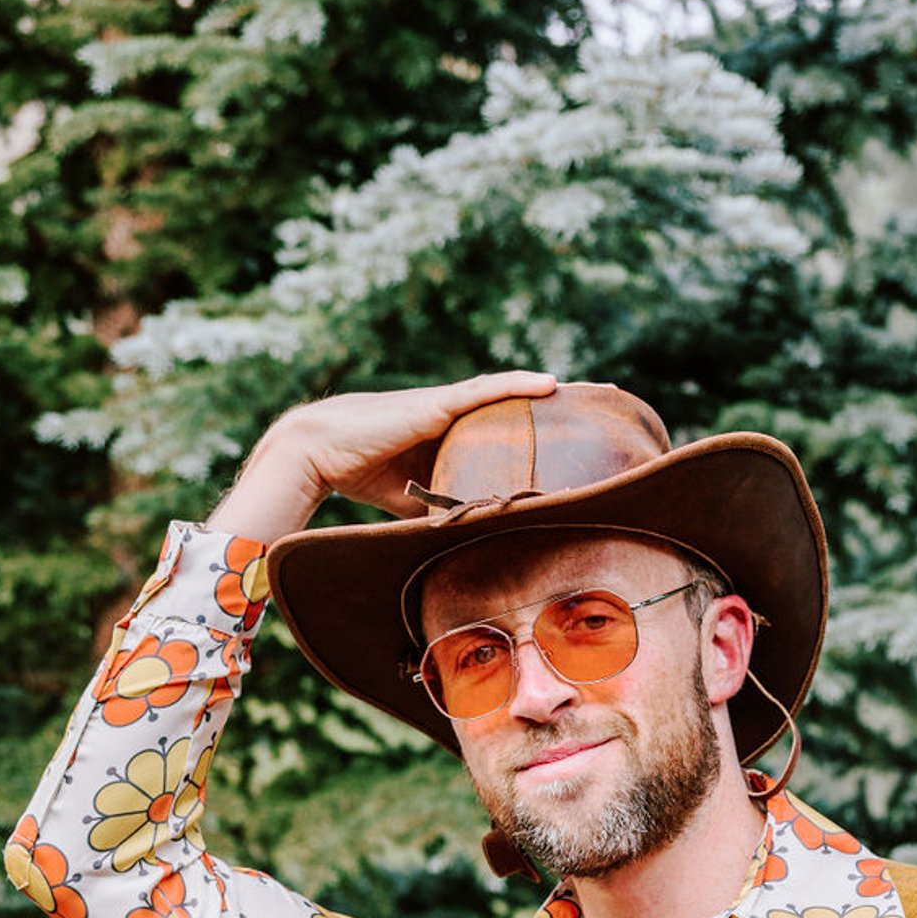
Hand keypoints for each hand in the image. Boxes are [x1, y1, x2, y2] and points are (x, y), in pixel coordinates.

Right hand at [210, 369, 558, 544]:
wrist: (320, 450)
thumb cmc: (357, 471)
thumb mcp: (409, 499)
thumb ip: (438, 507)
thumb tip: (464, 535)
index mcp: (445, 435)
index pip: (497, 429)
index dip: (530, 430)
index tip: (566, 435)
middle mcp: (451, 415)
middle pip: (510, 409)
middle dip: (550, 409)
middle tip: (596, 406)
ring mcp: (446, 407)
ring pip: (505, 396)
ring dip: (545, 393)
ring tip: (590, 391)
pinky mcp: (437, 405)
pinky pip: (486, 391)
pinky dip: (518, 386)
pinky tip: (551, 383)